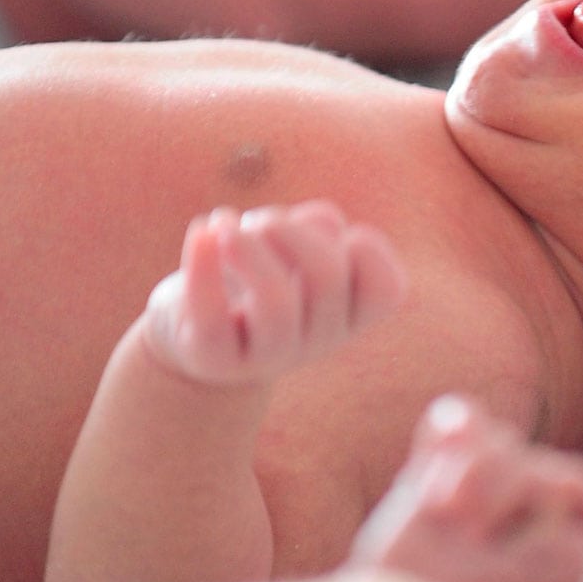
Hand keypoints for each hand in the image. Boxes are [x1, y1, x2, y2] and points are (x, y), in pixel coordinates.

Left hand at [141, 200, 406, 384]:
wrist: (195, 330)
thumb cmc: (257, 271)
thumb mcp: (295, 242)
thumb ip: (316, 226)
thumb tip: (298, 226)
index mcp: (348, 317)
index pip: (387, 289)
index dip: (362, 246)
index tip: (322, 232)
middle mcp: (317, 343)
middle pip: (327, 278)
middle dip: (292, 231)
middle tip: (259, 223)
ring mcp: (266, 357)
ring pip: (276, 303)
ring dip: (249, 246)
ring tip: (226, 229)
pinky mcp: (213, 359)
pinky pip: (212, 318)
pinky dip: (202, 266)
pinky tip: (201, 231)